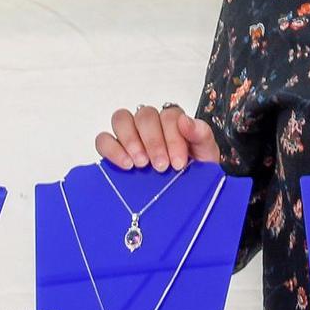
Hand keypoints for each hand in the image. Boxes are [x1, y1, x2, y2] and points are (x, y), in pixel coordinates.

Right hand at [97, 104, 220, 171]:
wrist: (184, 193)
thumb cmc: (195, 171)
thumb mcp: (205, 154)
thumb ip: (200, 134)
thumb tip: (185, 120)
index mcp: (174, 122)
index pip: (169, 116)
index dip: (173, 137)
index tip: (177, 162)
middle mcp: (151, 124)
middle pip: (145, 115)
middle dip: (153, 141)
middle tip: (160, 165)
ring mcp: (130, 134)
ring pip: (121, 119)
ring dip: (131, 140)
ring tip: (141, 164)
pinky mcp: (113, 149)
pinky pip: (103, 139)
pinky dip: (112, 149)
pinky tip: (125, 164)